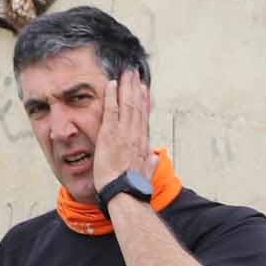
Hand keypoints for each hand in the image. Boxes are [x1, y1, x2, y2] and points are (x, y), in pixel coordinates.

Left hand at [92, 70, 154, 198]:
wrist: (124, 193)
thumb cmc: (133, 188)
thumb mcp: (146, 175)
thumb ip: (151, 164)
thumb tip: (154, 158)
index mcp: (142, 144)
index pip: (143, 118)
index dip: (143, 101)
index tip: (143, 89)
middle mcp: (135, 135)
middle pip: (137, 106)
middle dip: (135, 87)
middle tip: (134, 72)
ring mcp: (124, 133)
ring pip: (127, 104)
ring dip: (126, 86)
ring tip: (126, 72)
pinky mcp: (110, 134)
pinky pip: (112, 110)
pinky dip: (112, 96)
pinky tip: (111, 84)